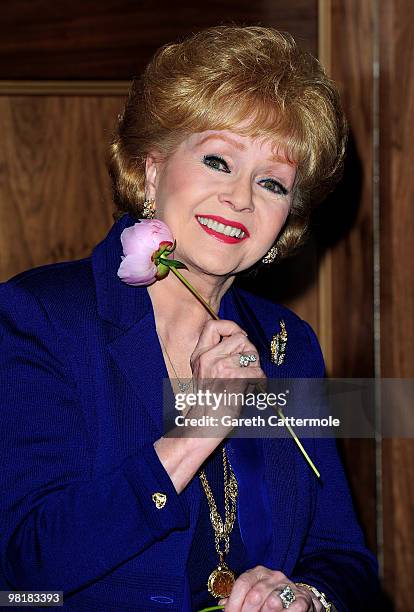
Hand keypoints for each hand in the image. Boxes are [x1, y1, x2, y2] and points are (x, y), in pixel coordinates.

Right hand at [189, 319, 265, 434]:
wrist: (205, 424)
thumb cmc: (210, 401)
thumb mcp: (205, 373)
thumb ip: (217, 355)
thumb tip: (242, 340)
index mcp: (199, 355)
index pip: (213, 325)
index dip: (231, 327)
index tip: (240, 337)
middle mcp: (207, 358)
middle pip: (240, 338)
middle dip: (249, 351)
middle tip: (248, 366)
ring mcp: (219, 367)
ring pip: (251, 354)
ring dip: (255, 367)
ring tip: (249, 380)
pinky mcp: (232, 379)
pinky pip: (257, 372)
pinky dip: (260, 381)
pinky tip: (254, 388)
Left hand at [217, 566, 321, 610]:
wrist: (301, 598)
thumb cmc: (271, 596)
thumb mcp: (255, 592)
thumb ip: (239, 597)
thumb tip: (221, 604)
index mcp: (258, 573)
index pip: (242, 584)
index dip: (234, 602)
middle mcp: (273, 576)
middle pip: (255, 595)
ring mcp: (288, 586)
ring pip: (272, 602)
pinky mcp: (302, 598)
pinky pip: (292, 608)